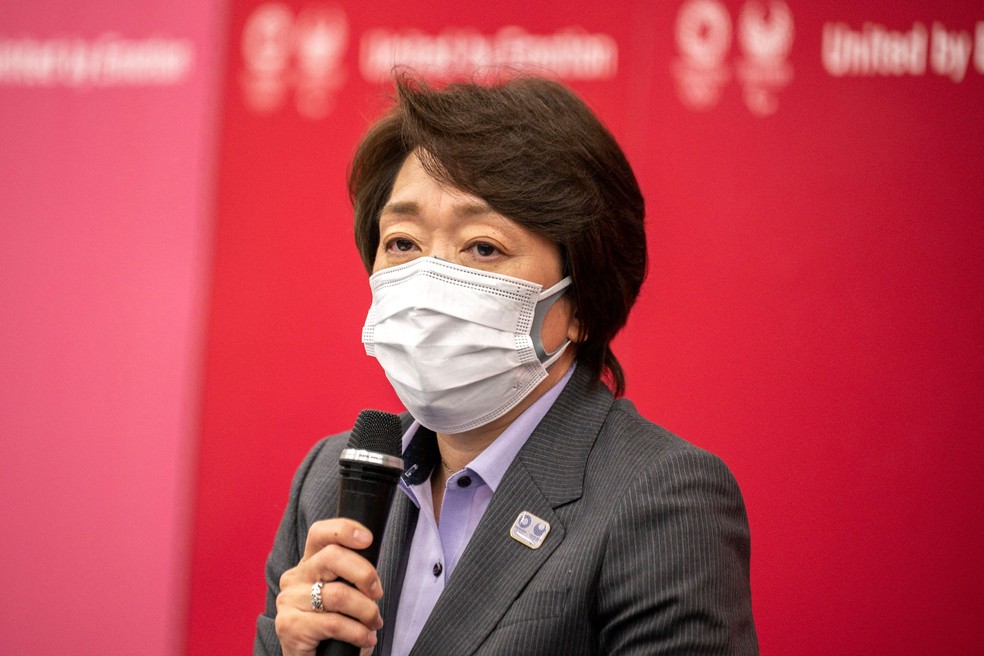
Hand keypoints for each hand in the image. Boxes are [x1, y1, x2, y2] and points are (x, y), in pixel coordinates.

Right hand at [275, 519, 384, 655]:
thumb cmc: (333, 627)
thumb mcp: (345, 594)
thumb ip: (352, 577)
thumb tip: (373, 573)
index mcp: (309, 564)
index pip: (320, 533)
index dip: (344, 529)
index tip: (368, 539)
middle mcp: (294, 578)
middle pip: (332, 557)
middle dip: (364, 574)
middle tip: (377, 594)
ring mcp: (289, 601)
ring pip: (338, 594)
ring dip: (366, 611)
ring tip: (374, 624)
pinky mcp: (289, 626)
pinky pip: (333, 623)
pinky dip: (358, 633)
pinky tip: (365, 639)